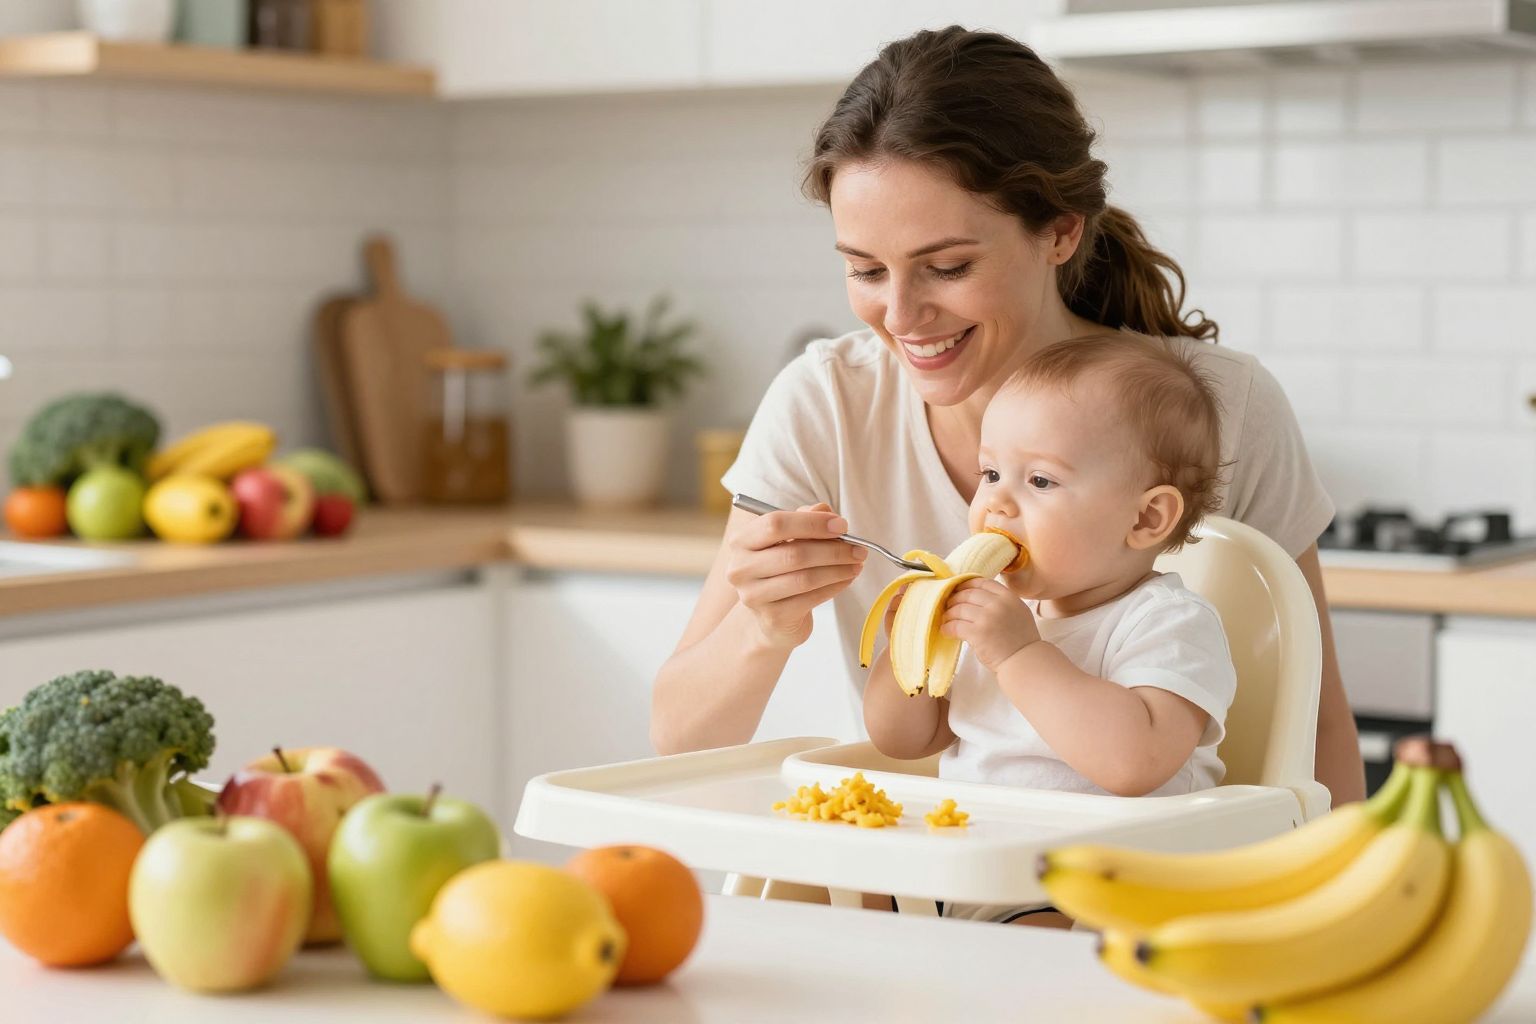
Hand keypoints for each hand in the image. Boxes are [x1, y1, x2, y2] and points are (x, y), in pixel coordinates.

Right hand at [726, 502, 866, 648]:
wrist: (772, 616)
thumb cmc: (782, 569)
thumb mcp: (790, 538)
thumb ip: (805, 518)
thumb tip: (826, 511)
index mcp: (741, 541)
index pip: (775, 524)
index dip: (812, 523)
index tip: (842, 525)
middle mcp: (740, 568)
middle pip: (794, 553)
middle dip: (833, 549)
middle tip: (858, 548)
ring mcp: (753, 596)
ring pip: (805, 578)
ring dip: (838, 569)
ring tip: (857, 563)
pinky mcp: (772, 617)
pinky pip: (811, 598)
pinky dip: (835, 587)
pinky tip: (847, 579)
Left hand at [939, 578, 1041, 672]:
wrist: (1024, 660)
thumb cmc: (1021, 640)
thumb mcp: (1017, 612)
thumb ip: (1001, 602)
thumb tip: (974, 598)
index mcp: (1008, 597)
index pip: (982, 583)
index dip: (967, 585)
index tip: (958, 590)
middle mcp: (998, 604)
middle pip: (968, 594)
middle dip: (955, 599)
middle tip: (948, 606)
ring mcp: (987, 618)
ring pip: (959, 608)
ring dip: (949, 614)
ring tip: (946, 619)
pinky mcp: (977, 633)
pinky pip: (955, 625)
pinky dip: (948, 627)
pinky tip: (946, 630)